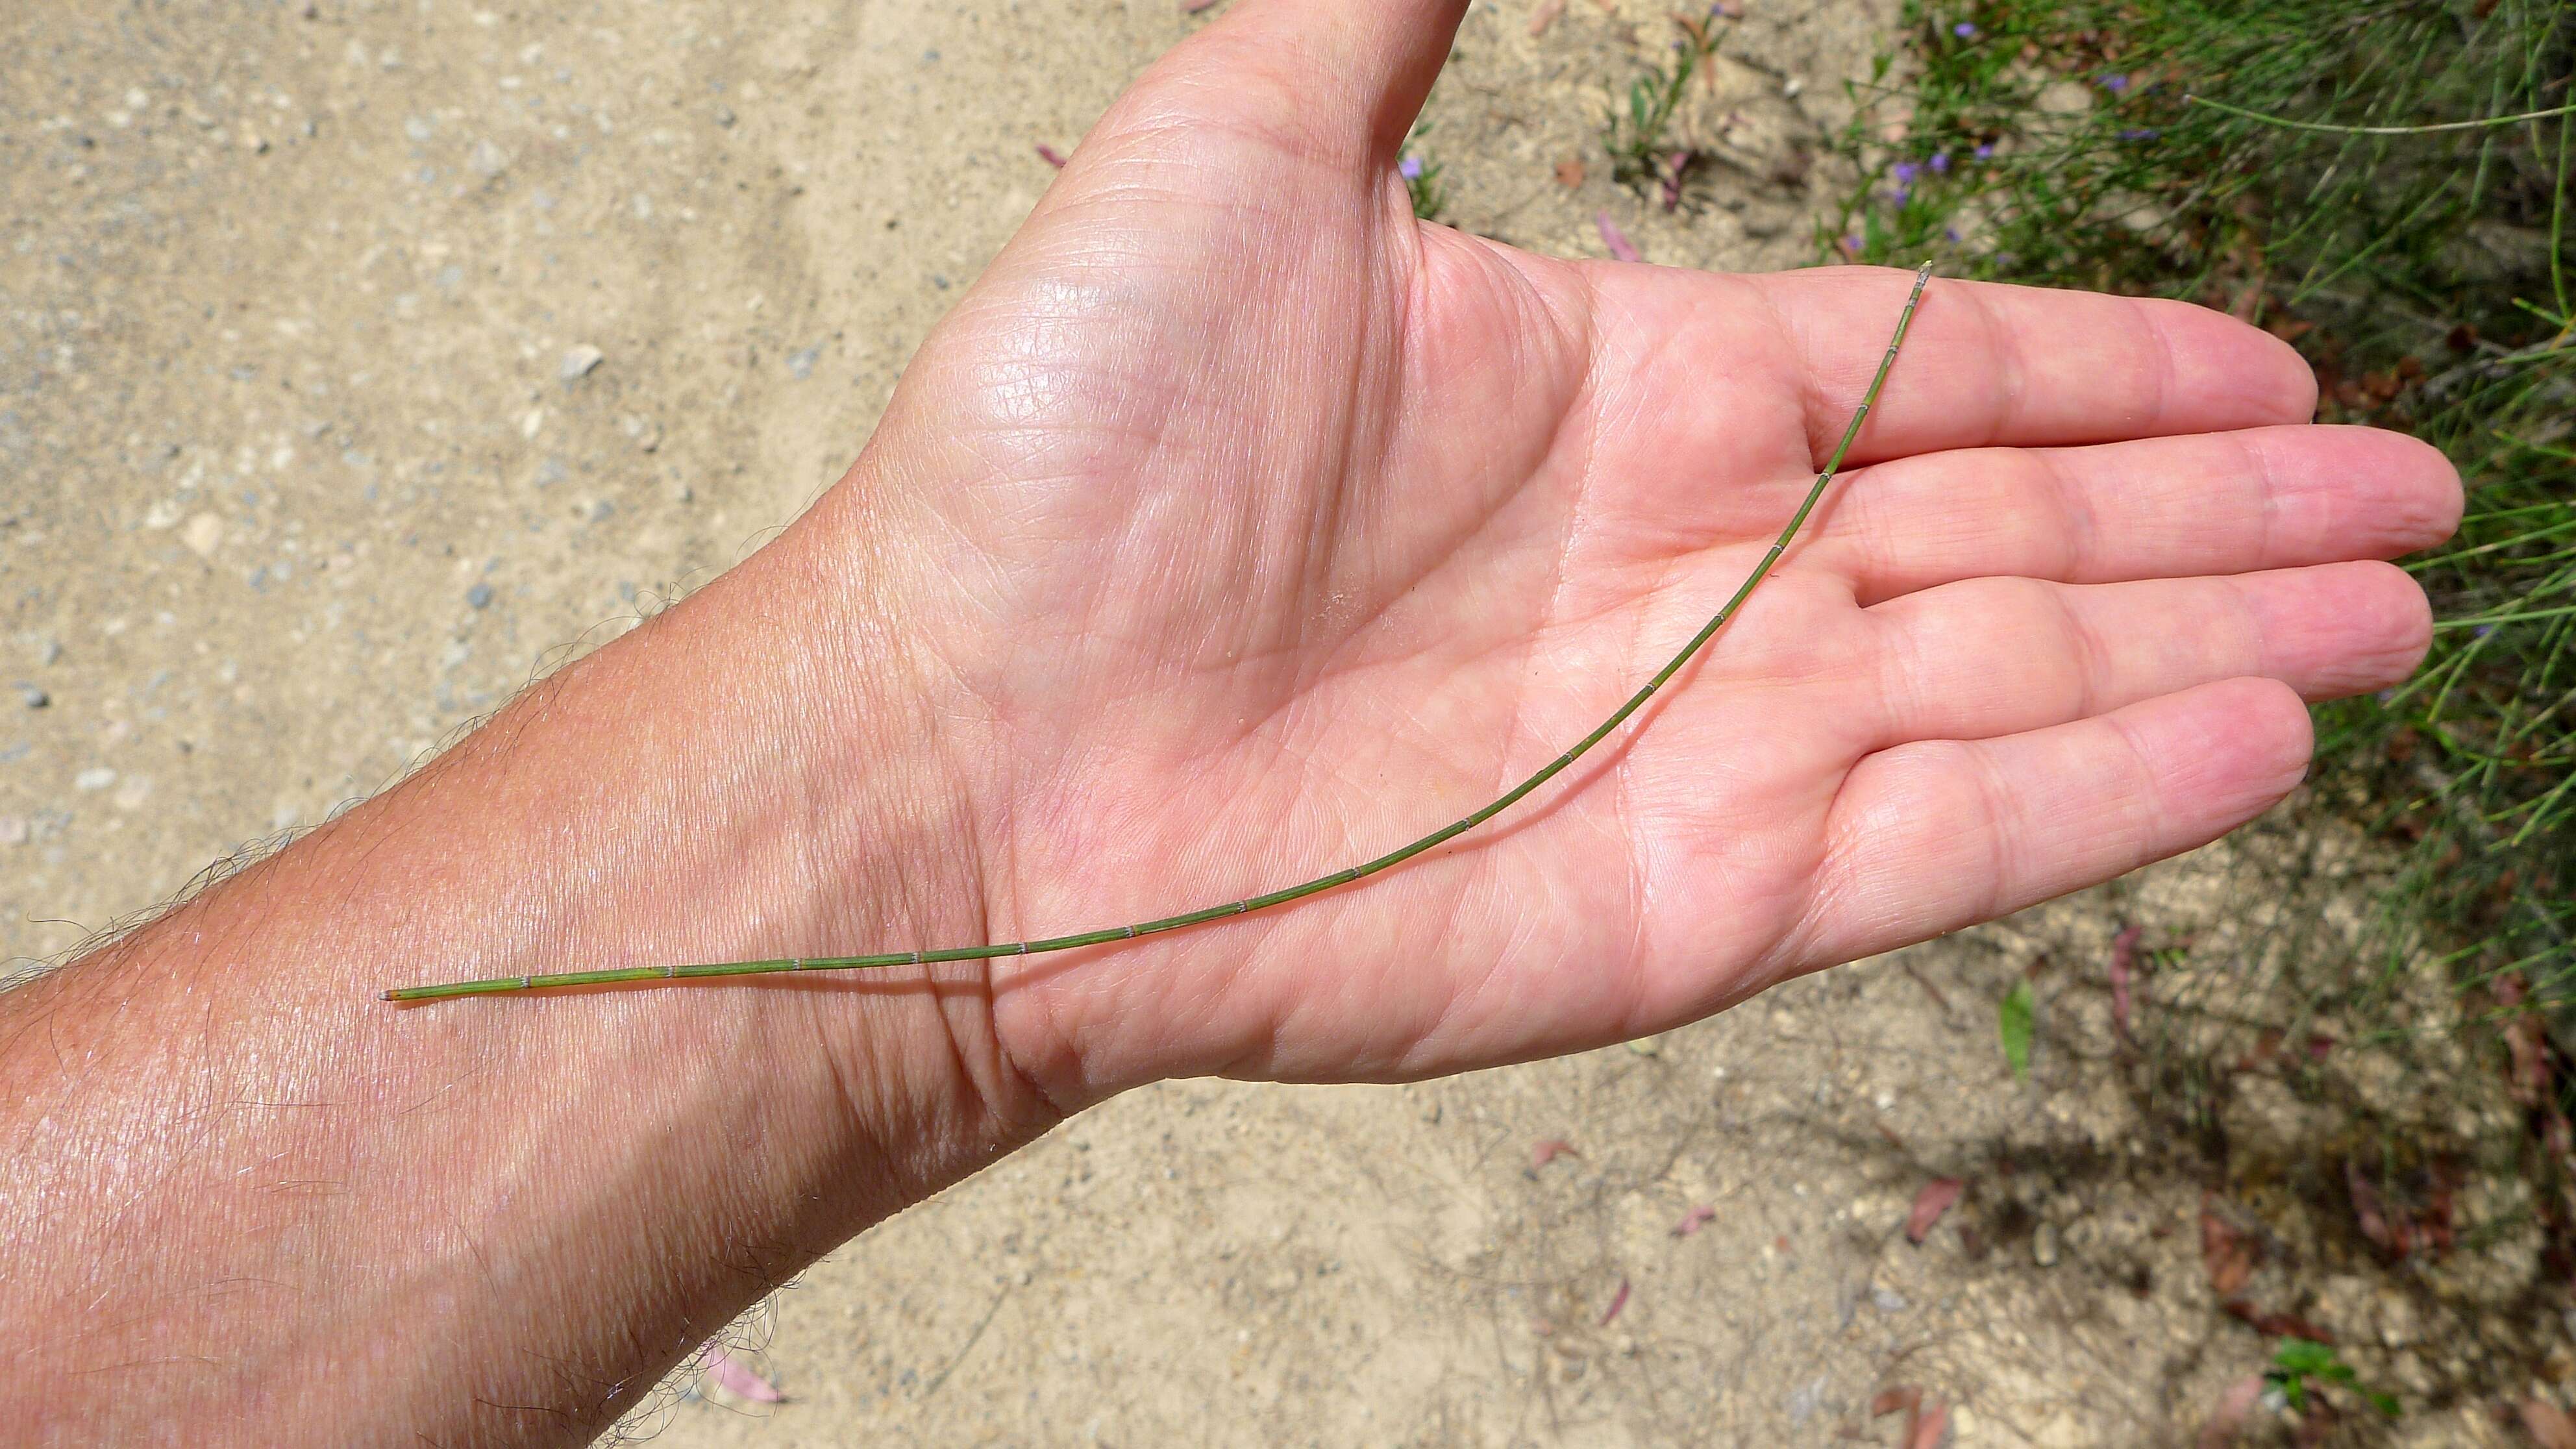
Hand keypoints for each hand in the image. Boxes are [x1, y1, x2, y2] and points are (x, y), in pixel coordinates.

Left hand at [811, 0, 2459, 1103]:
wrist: (959, 744)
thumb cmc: (1063, 451)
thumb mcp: (1239, 148)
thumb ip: (1394, 7)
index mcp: (1632, 392)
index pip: (1933, 370)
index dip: (2112, 371)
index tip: (2269, 373)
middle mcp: (1696, 571)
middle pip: (2024, 526)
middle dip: (2224, 513)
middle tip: (2416, 502)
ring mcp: (1706, 744)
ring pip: (2026, 676)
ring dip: (2217, 642)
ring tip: (2400, 612)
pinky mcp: (1695, 905)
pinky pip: (1952, 840)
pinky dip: (2110, 790)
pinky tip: (2268, 734)